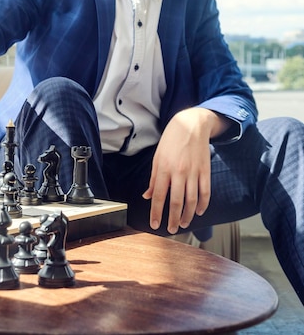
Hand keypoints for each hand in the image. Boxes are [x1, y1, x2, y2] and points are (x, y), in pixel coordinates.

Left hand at [142, 108, 229, 233]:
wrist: (191, 124)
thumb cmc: (171, 139)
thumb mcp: (157, 156)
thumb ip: (153, 178)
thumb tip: (148, 196)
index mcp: (164, 168)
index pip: (159, 196)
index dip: (157, 213)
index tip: (155, 224)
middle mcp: (179, 172)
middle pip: (177, 202)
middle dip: (173, 219)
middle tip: (170, 229)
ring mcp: (193, 172)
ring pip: (192, 201)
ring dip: (188, 216)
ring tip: (183, 224)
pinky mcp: (205, 171)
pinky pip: (205, 192)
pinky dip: (203, 205)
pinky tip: (199, 212)